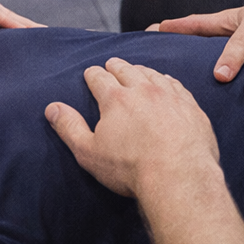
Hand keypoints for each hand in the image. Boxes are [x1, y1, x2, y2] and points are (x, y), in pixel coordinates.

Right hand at [45, 58, 219, 198]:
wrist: (179, 179)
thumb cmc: (131, 169)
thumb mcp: (89, 152)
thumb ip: (69, 127)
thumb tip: (52, 108)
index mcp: (115, 98)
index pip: (99, 77)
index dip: (93, 74)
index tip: (91, 73)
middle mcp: (142, 90)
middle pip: (126, 69)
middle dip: (115, 66)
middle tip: (111, 64)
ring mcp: (169, 96)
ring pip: (152, 74)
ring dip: (141, 70)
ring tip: (137, 70)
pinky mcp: (190, 107)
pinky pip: (176, 85)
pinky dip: (167, 80)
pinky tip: (166, 83)